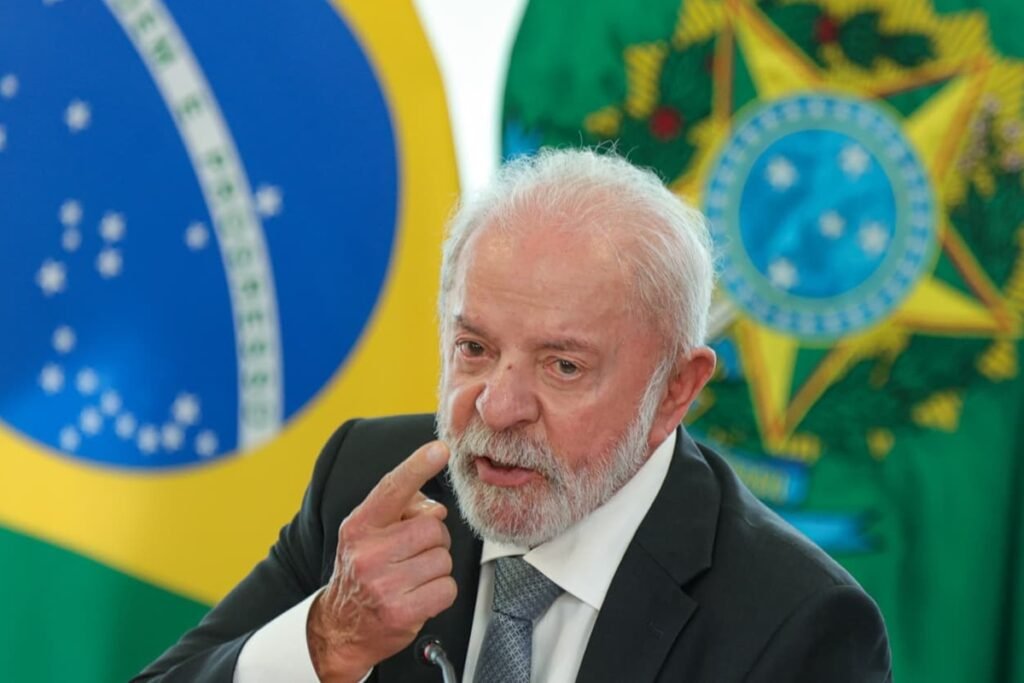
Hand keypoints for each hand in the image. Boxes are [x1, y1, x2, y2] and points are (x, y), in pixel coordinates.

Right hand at [307, 441, 456, 681]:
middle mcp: (368, 553)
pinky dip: (440, 592)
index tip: (439, 450)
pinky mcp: (402, 611)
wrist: (342, 628)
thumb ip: (401, 511)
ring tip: (413, 577)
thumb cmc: (362, 574)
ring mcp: (384, 584)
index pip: (392, 488)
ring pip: (443, 557)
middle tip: (414, 554)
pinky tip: (419, 595)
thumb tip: (435, 507)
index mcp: (360, 526)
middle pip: (433, 527)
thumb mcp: (370, 534)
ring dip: (436, 567)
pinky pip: (447, 588)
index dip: (418, 466)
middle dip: (433, 540)